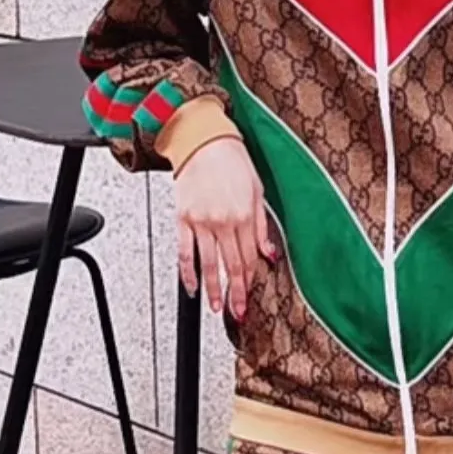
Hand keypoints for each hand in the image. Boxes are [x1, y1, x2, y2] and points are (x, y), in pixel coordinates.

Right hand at [174, 137, 274, 319]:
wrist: (203, 141)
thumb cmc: (232, 161)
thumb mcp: (257, 192)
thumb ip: (261, 227)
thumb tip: (269, 254)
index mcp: (243, 216)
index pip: (249, 258)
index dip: (249, 281)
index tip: (250, 297)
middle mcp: (222, 221)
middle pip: (230, 266)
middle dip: (235, 293)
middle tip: (237, 312)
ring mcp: (201, 222)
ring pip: (208, 264)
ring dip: (213, 290)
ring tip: (216, 308)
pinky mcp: (183, 219)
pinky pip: (184, 252)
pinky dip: (187, 272)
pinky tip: (192, 287)